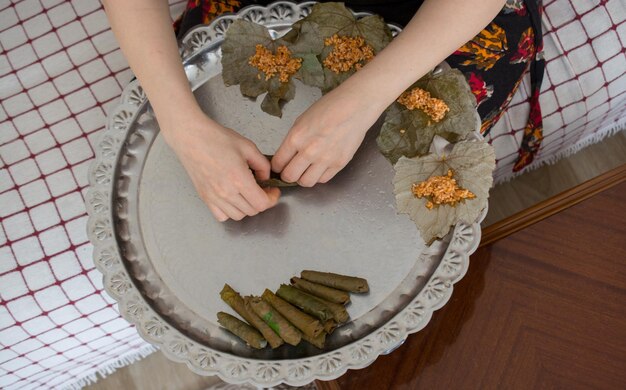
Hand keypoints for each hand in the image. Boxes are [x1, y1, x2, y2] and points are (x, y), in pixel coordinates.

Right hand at [162, 109, 279, 220]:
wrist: (191, 137)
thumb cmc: (217, 138)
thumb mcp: (248, 147)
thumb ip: (262, 165)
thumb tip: (265, 178)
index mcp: (239, 179)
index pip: (262, 203)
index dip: (272, 199)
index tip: (273, 190)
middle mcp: (226, 192)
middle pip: (252, 211)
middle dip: (261, 202)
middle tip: (262, 190)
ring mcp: (214, 197)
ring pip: (238, 216)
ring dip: (247, 207)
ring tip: (247, 193)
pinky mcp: (204, 198)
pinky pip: (221, 216)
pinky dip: (230, 211)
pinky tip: (232, 198)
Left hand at [272, 84, 383, 186]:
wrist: (355, 107)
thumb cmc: (329, 108)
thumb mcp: (302, 120)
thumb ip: (293, 140)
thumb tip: (286, 156)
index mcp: (296, 137)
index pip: (278, 163)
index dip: (277, 165)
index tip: (280, 165)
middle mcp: (309, 151)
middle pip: (290, 176)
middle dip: (287, 174)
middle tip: (291, 169)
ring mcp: (325, 159)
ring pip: (306, 182)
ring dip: (303, 178)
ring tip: (306, 170)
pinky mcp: (339, 164)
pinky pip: (323, 179)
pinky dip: (318, 176)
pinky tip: (319, 167)